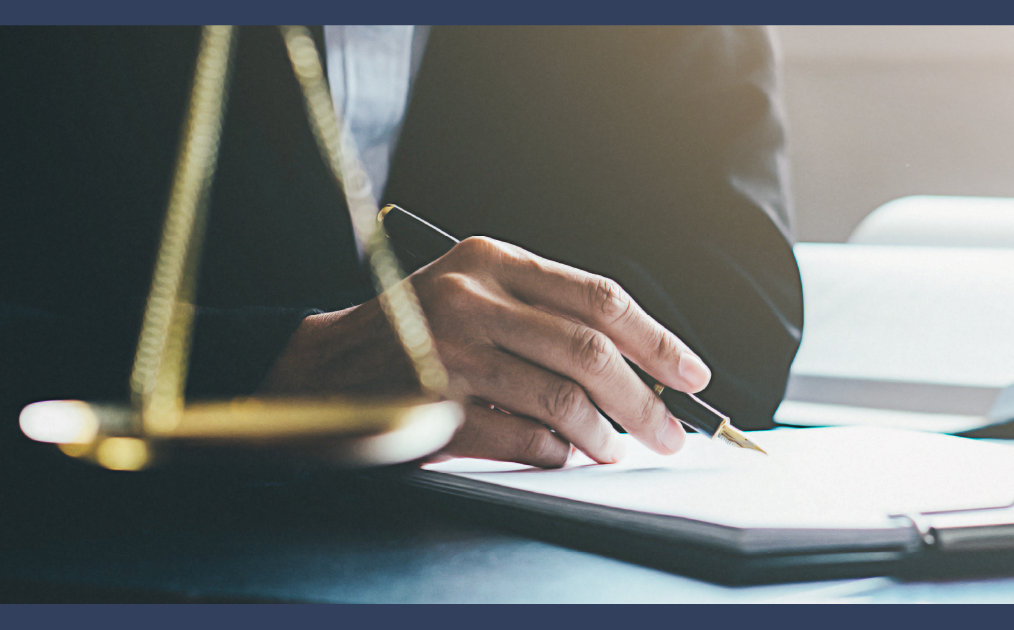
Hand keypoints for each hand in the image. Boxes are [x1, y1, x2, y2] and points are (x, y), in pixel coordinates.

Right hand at [261, 236, 711, 467]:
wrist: (320, 367)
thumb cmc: (414, 332)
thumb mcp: (474, 293)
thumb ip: (543, 314)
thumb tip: (637, 366)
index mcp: (490, 259)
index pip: (597, 296)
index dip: (657, 338)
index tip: (693, 373)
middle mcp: (472, 296)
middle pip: (590, 349)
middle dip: (645, 398)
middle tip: (671, 432)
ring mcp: (450, 352)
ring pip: (562, 398)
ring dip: (604, 434)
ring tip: (615, 449)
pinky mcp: (434, 407)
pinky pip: (521, 438)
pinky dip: (555, 453)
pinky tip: (563, 455)